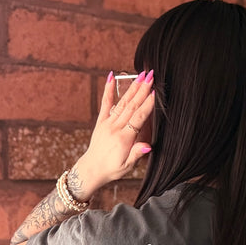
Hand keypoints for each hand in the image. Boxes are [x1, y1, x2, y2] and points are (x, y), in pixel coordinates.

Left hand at [69, 70, 154, 200]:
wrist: (92, 170)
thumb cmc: (111, 169)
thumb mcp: (126, 166)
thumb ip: (136, 154)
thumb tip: (148, 146)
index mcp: (123, 139)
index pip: (138, 118)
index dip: (147, 105)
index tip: (154, 92)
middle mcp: (115, 128)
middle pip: (131, 106)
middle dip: (142, 90)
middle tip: (151, 75)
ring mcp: (107, 123)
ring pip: (122, 103)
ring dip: (132, 88)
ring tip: (141, 75)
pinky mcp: (101, 122)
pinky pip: (105, 104)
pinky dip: (108, 90)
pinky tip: (112, 77)